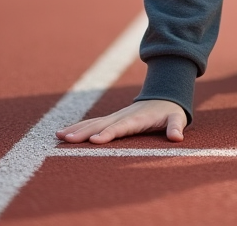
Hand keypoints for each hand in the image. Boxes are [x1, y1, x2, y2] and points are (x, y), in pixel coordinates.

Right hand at [56, 99, 186, 143]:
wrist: (164, 95)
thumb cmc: (170, 111)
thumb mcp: (177, 117)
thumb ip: (176, 126)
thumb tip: (177, 137)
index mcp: (137, 118)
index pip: (120, 127)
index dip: (108, 134)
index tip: (94, 141)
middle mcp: (122, 116)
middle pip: (100, 125)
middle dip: (83, 132)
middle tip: (67, 140)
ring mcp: (115, 116)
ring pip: (92, 123)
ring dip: (76, 129)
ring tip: (58, 136)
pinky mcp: (110, 119)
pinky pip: (92, 123)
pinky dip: (77, 128)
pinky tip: (63, 134)